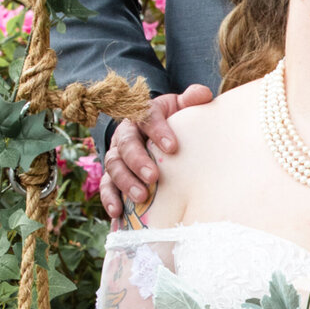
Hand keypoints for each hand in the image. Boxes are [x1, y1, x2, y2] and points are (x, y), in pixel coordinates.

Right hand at [100, 84, 213, 222]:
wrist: (158, 135)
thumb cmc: (174, 123)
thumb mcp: (182, 108)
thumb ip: (192, 100)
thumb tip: (203, 94)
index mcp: (144, 114)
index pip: (147, 117)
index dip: (157, 131)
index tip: (172, 147)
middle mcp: (126, 133)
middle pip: (126, 144)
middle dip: (137, 161)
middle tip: (154, 177)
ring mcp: (117, 155)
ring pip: (113, 166)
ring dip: (125, 181)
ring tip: (141, 196)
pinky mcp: (111, 175)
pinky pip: (106, 186)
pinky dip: (109, 199)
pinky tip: (117, 213)